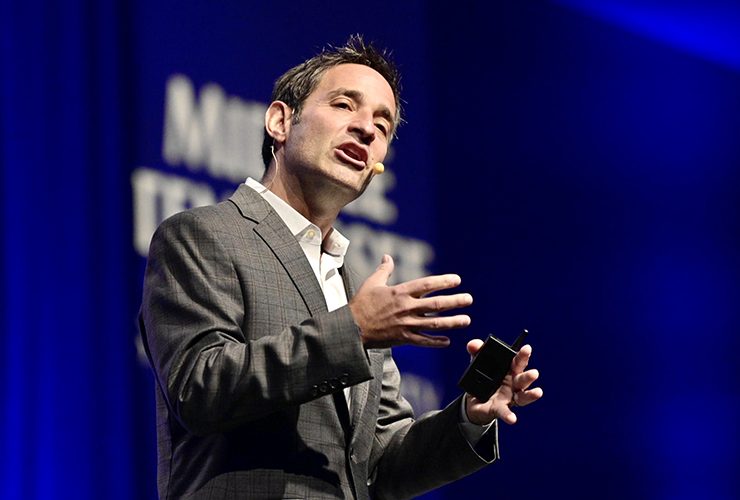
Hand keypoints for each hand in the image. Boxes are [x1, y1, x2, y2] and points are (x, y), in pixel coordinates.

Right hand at [349, 255, 472, 348]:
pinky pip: (423, 341)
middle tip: (468, 299)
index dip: (443, 282)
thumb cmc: (361, 305)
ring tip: (466, 320)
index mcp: (400, 293)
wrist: (351, 328)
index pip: (426, 285)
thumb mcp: (371, 283)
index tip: (456, 280)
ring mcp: (405, 324)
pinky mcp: (402, 339)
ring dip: (452, 322)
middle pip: (435, 304)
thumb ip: (384, 270)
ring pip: (434, 324)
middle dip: (454, 301)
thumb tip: (387, 257)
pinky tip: (447, 341)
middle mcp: (406, 308)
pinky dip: (436, 342)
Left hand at [464, 341, 542, 424]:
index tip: (527, 348)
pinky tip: (512, 419)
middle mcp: (513, 384)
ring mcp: (509, 398)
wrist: (474, 401)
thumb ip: (476, 352)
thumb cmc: (483, 379)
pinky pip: (505, 412)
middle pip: (523, 378)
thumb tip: (473, 345)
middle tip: (534, 373)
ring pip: (522, 396)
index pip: (518, 361)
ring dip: (530, 395)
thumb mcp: (477, 363)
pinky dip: (509, 416)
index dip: (523, 355)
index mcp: (510, 370)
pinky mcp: (500, 409)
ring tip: (538, 393)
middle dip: (529, 375)